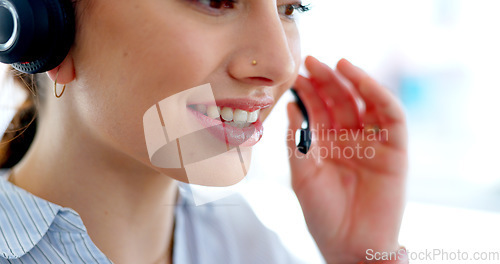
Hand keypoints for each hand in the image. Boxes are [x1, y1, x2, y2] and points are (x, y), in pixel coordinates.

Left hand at [287, 56, 407, 263]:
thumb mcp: (302, 175)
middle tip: (311, 61)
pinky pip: (391, 118)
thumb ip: (298, 142)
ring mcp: (372, 143)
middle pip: (339, 101)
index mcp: (326, 145)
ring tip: (336, 64)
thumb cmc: (322, 214)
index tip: (295, 74)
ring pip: (365, 104)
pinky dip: (379, 97)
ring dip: (353, 82)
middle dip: (326, 80)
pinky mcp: (395, 150)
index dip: (308, 92)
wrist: (349, 245)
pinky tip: (362, 82)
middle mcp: (349, 140)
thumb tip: (291, 108)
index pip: (318, 110)